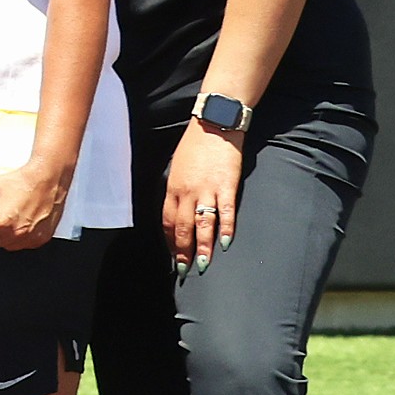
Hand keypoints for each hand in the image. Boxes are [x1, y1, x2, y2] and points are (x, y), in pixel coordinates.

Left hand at [0, 152, 73, 251]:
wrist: (48, 177)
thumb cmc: (24, 181)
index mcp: (1, 223)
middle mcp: (17, 233)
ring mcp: (31, 237)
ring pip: (10, 246)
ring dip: (6, 237)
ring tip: (9, 219)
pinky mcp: (43, 237)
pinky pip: (26, 245)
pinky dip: (22, 238)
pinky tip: (22, 222)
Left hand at [164, 123, 246, 272]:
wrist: (214, 125)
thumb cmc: (194, 146)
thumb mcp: (177, 169)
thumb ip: (177, 190)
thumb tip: (178, 210)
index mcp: (172, 188)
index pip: (167, 221)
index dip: (169, 241)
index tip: (173, 256)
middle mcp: (187, 192)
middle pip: (182, 228)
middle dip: (182, 251)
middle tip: (184, 270)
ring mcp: (207, 190)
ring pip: (202, 225)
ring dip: (201, 247)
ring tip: (202, 265)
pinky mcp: (227, 186)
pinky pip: (226, 212)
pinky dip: (225, 229)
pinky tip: (223, 244)